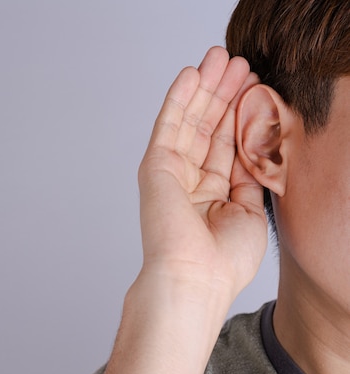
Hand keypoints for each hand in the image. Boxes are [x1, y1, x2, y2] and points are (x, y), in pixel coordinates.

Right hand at [136, 46, 266, 300]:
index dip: (241, 114)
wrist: (194, 278)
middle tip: (236, 62)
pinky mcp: (155, 165)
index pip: (227, 144)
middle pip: (208, 127)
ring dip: (204, 88)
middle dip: (224, 94)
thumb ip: (250, 171)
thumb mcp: (251, 208)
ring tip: (219, 58)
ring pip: (189, 120)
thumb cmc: (223, 259)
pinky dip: (179, 98)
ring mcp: (171, 171)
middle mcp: (190, 180)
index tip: (256, 85)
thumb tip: (254, 138)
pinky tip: (191, 74)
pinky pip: (168, 124)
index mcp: (212, 193)